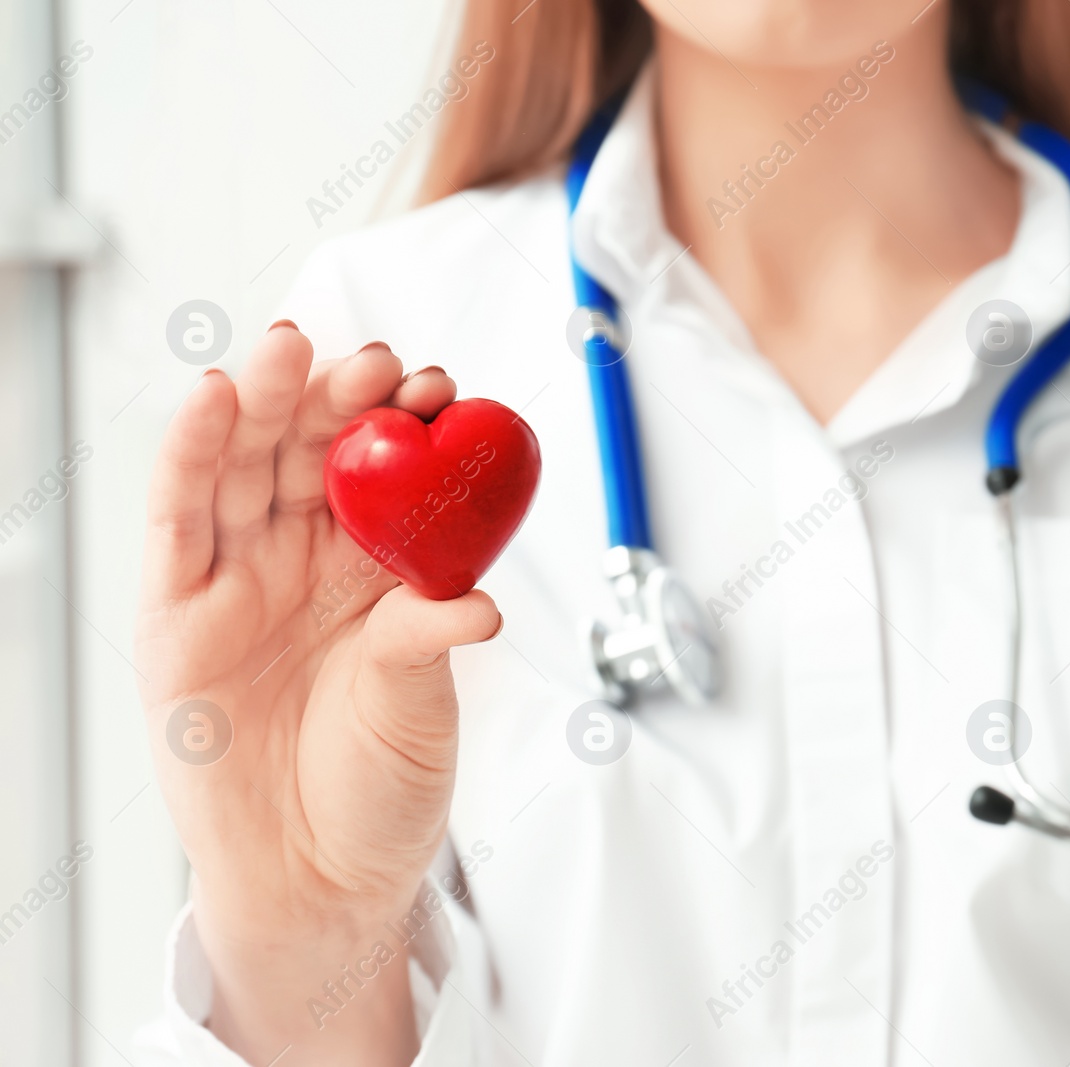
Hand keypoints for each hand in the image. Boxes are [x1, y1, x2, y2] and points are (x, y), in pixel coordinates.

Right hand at [135, 325, 500, 1065]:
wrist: (316, 876)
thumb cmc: (380, 782)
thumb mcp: (418, 698)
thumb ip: (426, 635)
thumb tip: (483, 602)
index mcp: (370, 566)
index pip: (381, 469)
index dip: (404, 420)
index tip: (440, 386)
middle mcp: (301, 558)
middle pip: (309, 451)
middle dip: (336, 396)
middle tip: (372, 360)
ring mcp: (236, 579)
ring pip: (241, 467)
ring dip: (261, 402)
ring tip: (288, 348)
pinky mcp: (175, 614)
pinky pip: (179, 521)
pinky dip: (190, 456)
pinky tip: (213, 398)